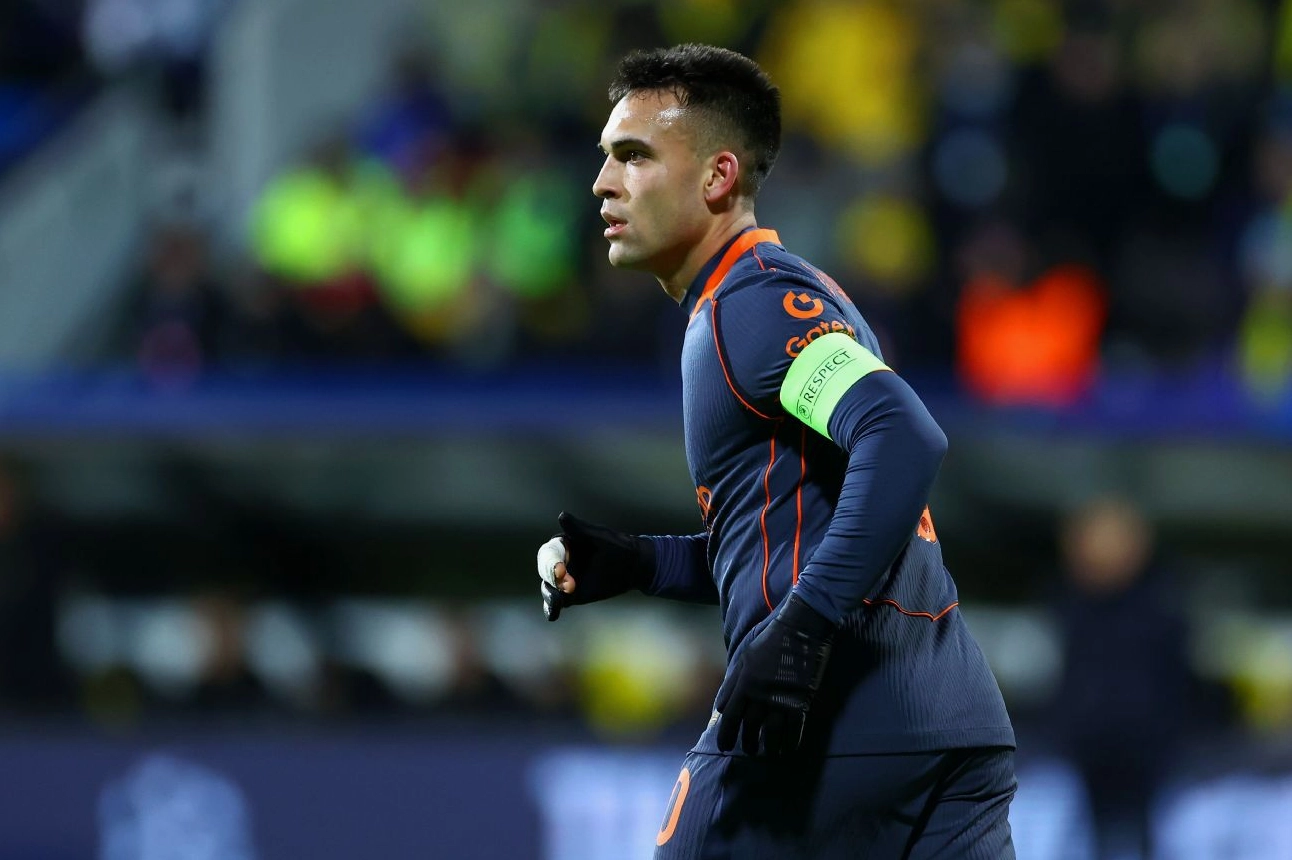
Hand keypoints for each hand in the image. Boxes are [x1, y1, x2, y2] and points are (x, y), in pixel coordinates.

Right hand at [536, 512, 654, 620]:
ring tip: (557, 601)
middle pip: (545, 572)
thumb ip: (579, 529)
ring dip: (550, 595)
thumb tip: (562, 515)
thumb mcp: (598, 536)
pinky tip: (552, 615)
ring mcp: (563, 580)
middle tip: (568, 586)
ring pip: (548, 588)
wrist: (633, 565)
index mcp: (562, 545)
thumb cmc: (616, 545)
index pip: (548, 553)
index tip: (561, 570)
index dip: (551, 562)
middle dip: (552, 579)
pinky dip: (552, 608)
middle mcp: (559, 562)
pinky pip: (556, 603)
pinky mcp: (570, 596)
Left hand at [715, 593, 836, 754]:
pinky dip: (791, 741)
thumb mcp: (744, 657)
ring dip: (769, 746)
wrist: (801, 628)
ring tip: (768, 753)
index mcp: (744, 683)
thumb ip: (731, 683)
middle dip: (748, 742)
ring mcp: (781, 699)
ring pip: (771, 732)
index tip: (724, 747)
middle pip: (750, 727)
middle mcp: (760, 695)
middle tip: (748, 750)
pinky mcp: (801, 701)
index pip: (730, 716)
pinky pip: (794, 729)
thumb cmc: (770, 639)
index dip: (726, 734)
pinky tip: (788, 749)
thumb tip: (720, 707)